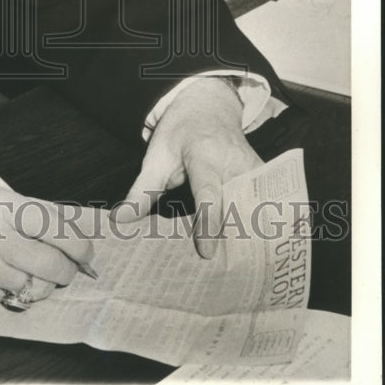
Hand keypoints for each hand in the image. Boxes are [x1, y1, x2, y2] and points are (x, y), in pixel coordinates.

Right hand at [0, 184, 94, 302]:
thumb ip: (29, 212)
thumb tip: (72, 232)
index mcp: (5, 205)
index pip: (59, 229)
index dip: (81, 245)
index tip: (87, 253)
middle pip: (55, 264)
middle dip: (68, 271)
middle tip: (68, 269)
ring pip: (37, 286)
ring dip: (42, 284)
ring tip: (33, 272)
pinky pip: (13, 297)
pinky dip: (17, 291)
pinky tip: (5, 277)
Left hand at [110, 78, 262, 257]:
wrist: (208, 107)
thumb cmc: (179, 134)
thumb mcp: (156, 157)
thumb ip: (140, 191)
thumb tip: (119, 220)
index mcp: (205, 155)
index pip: (209, 192)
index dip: (208, 221)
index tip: (207, 252)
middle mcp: (235, 162)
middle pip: (237, 209)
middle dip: (232, 242)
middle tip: (223, 277)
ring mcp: (255, 169)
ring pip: (255, 212)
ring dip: (248, 241)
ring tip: (238, 274)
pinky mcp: (265, 177)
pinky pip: (263, 208)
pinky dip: (256, 230)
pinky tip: (250, 256)